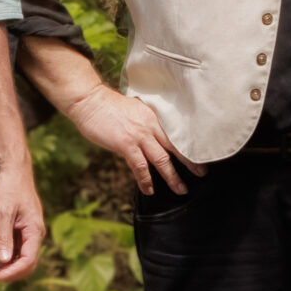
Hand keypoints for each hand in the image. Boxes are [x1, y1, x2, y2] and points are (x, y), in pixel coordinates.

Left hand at [0, 158, 43, 282]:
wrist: (14, 171)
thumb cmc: (9, 188)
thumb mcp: (3, 212)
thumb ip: (4, 237)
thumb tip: (4, 260)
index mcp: (35, 231)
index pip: (28, 261)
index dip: (11, 272)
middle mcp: (35, 235)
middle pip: (26, 264)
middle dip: (7, 273)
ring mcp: (29, 233)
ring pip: (21, 259)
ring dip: (5, 267)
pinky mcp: (23, 231)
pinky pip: (17, 250)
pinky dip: (6, 258)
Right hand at [66, 84, 200, 195]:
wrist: (89, 101)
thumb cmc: (107, 105)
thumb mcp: (134, 109)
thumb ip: (145, 122)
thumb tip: (150, 135)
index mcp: (153, 116)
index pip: (176, 134)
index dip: (188, 147)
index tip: (199, 156)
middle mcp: (150, 126)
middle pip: (175, 148)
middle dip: (190, 163)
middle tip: (201, 174)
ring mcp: (139, 136)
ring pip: (162, 160)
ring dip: (172, 177)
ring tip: (180, 189)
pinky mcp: (125, 145)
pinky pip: (140, 167)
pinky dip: (146, 180)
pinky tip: (149, 190)